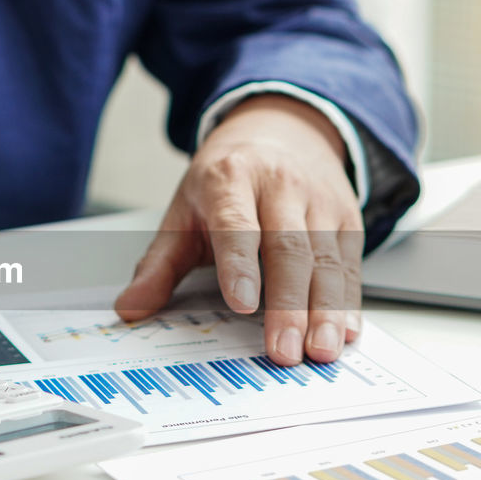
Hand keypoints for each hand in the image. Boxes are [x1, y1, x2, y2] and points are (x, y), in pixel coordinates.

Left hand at [115, 95, 363, 364]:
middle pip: (288, 248)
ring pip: (326, 259)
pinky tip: (345, 332)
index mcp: (230, 180)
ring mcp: (319, 201)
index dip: (240, 264)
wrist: (281, 128)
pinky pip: (350, 264)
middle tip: (284, 349)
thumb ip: (158, 264)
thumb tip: (130, 308)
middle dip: (288, 304)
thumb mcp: (184, 212)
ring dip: (325, 310)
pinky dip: (349, 302)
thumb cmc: (227, 179)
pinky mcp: (348, 218)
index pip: (236, 225)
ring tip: (319, 350)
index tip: (242, 303)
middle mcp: (280, 186)